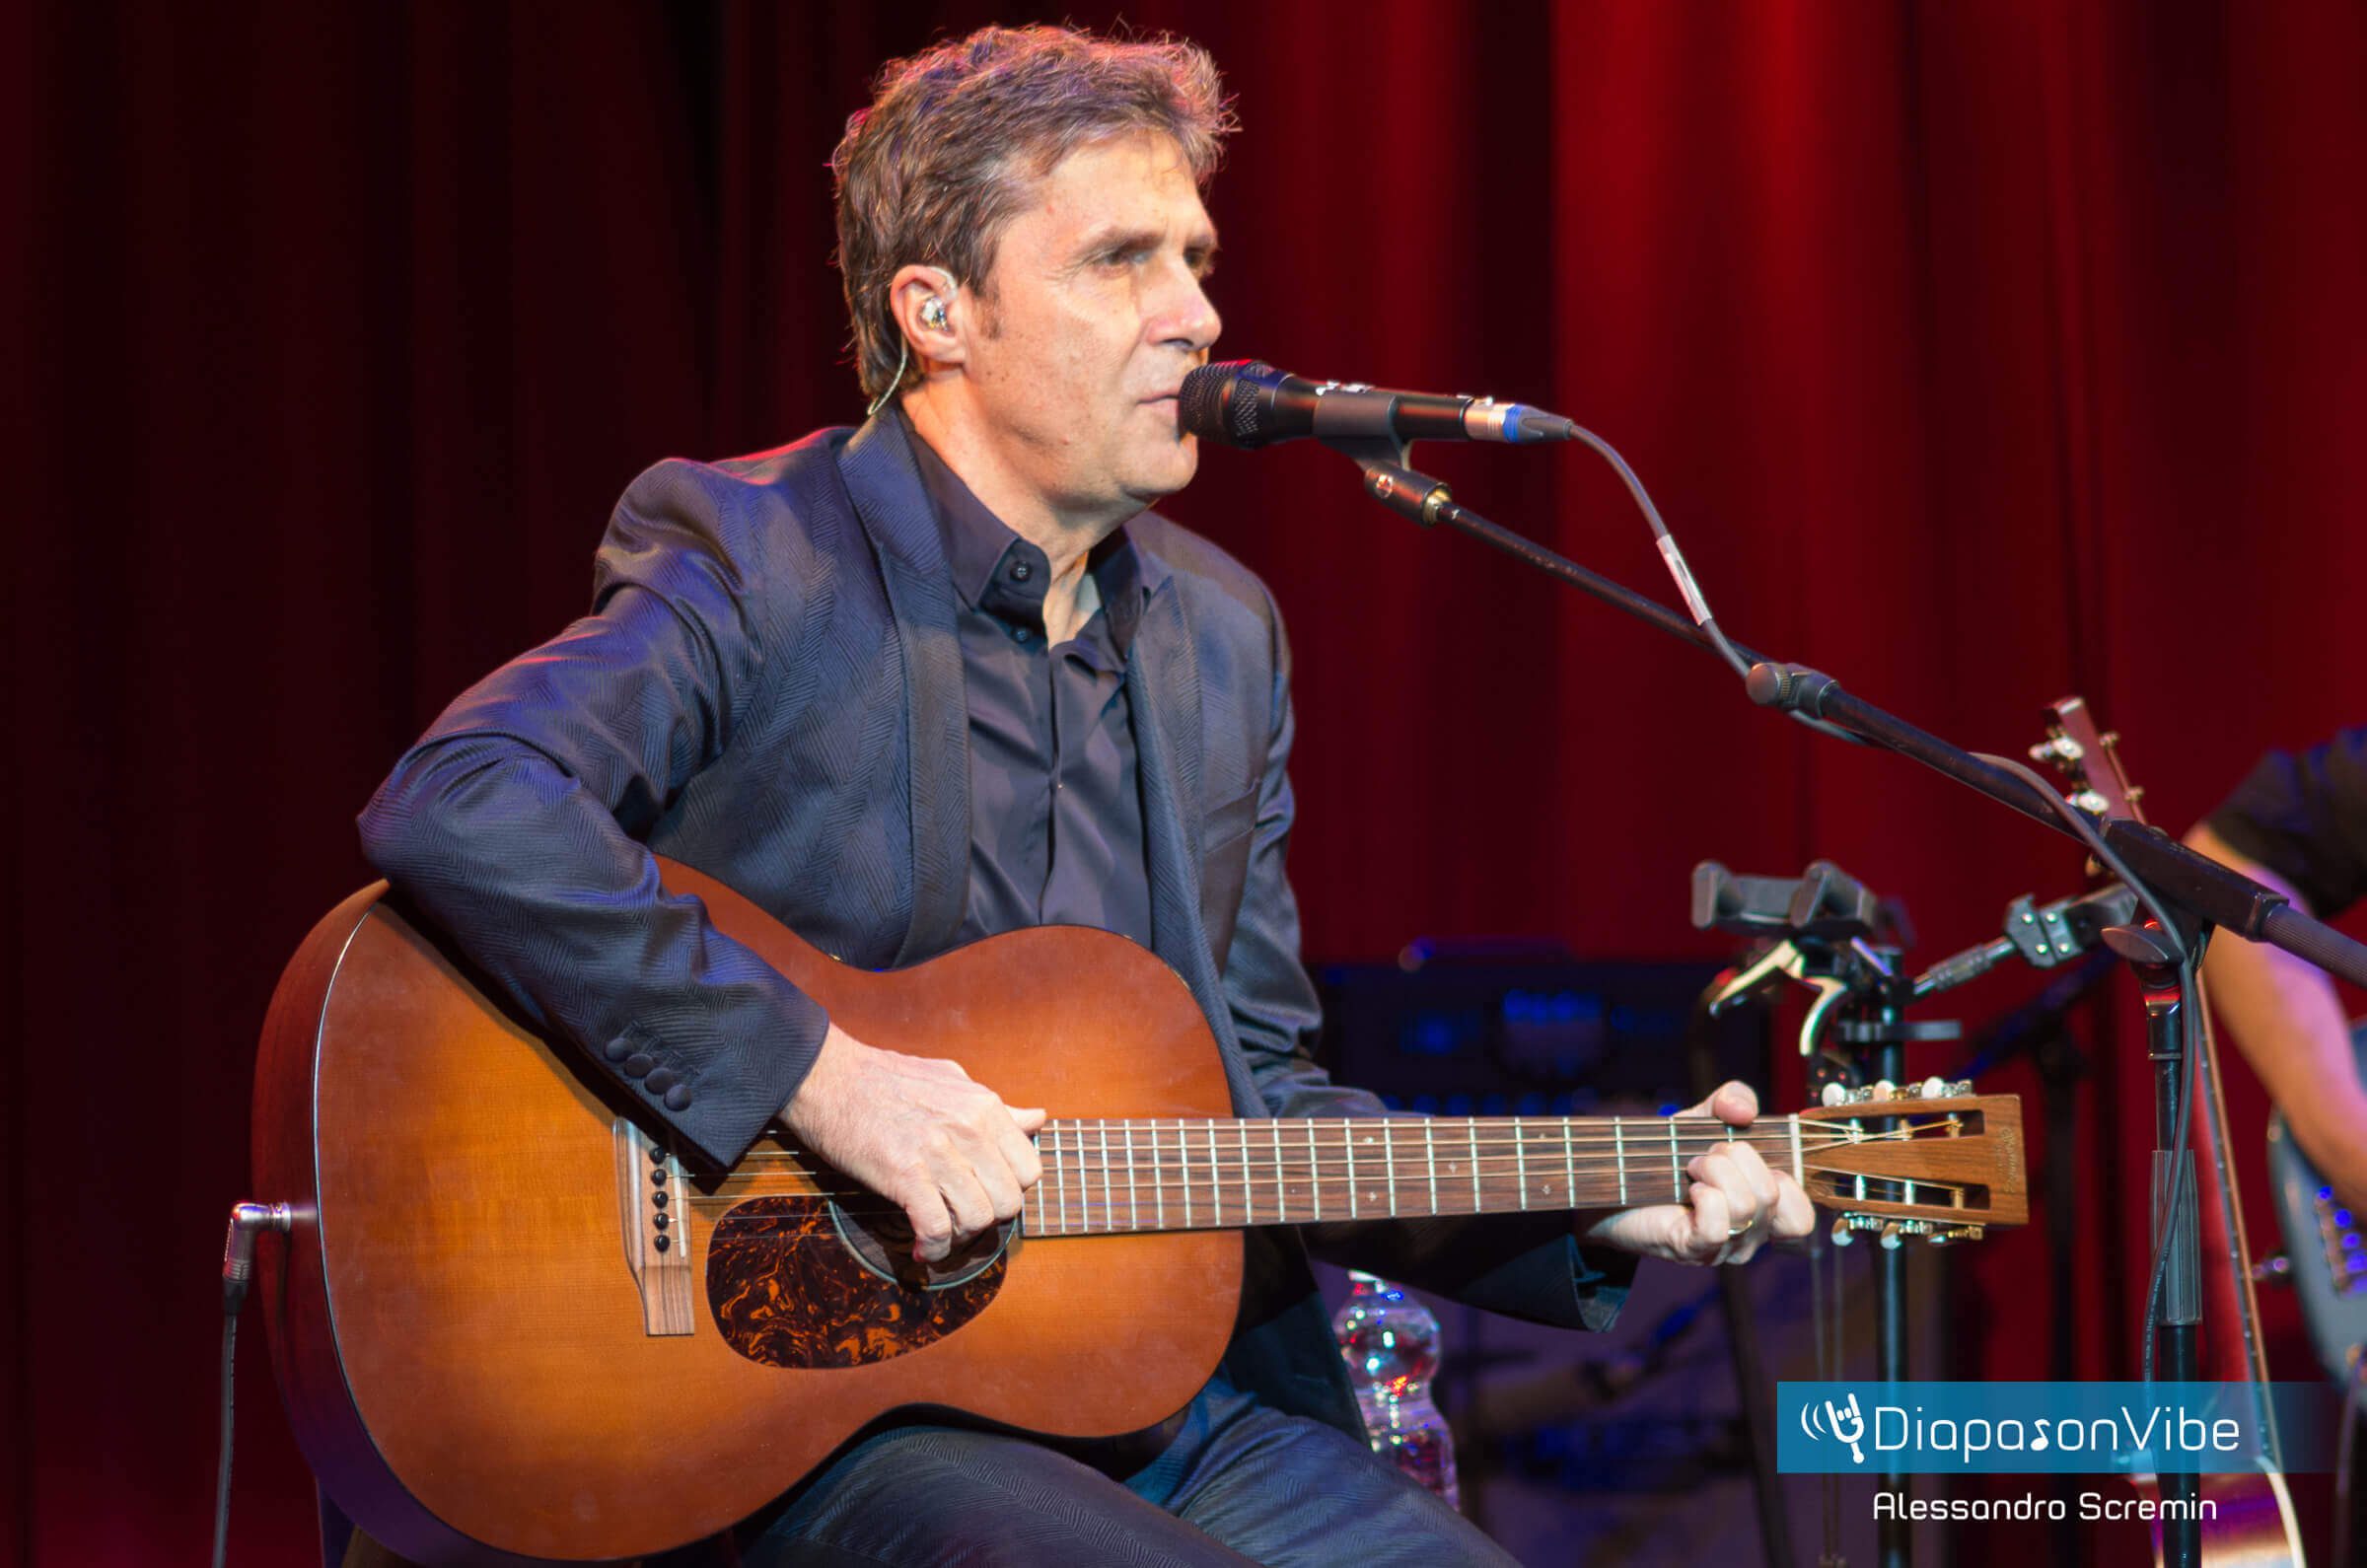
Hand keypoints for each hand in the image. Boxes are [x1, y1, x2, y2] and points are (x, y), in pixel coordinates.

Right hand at [779, 1023, 1045, 1262]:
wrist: (830, 1077)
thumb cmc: (887, 1078)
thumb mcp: (953, 1080)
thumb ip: (996, 1107)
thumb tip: (1035, 1119)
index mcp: (984, 1107)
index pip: (1029, 1169)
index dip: (1011, 1190)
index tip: (987, 1194)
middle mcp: (969, 1130)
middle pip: (1008, 1202)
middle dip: (987, 1218)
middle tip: (963, 1216)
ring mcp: (937, 1154)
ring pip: (978, 1219)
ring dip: (961, 1236)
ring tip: (942, 1230)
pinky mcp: (904, 1175)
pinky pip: (937, 1228)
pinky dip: (933, 1249)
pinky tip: (923, 1248)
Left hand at [1578, 1081, 1815, 1264]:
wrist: (1611, 1184)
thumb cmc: (1663, 1158)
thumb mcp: (1702, 1120)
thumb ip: (1730, 1100)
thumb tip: (1745, 1109)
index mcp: (1762, 1210)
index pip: (1802, 1218)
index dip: (1789, 1180)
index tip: (1754, 1156)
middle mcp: (1749, 1235)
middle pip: (1774, 1195)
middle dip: (1738, 1157)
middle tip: (1705, 1155)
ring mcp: (1723, 1247)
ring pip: (1748, 1206)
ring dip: (1716, 1171)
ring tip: (1691, 1167)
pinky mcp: (1693, 1250)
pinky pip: (1719, 1227)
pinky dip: (1706, 1197)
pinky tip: (1690, 1188)